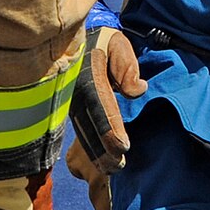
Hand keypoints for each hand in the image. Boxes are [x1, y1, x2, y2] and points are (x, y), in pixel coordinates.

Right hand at [70, 3, 146, 173]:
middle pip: (90, 124)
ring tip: (111, 169)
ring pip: (84, 131)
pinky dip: (91, 147)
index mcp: (88, 75)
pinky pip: (82, 130)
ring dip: (96, 152)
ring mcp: (73, 103)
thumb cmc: (103, 42)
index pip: (101, 105)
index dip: (110, 128)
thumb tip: (136, 91)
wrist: (74, 40)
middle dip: (103, 148)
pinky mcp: (74, 110)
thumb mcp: (118, 45)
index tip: (122, 147)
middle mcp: (76, 93)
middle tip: (117, 167)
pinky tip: (101, 161)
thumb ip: (127, 65)